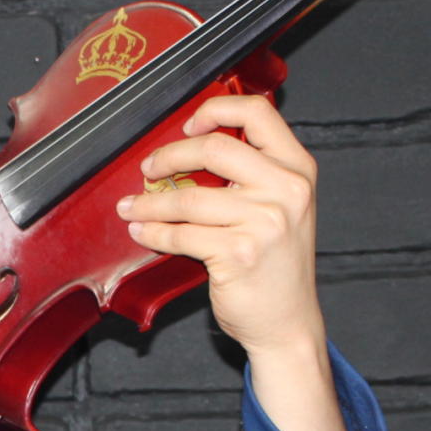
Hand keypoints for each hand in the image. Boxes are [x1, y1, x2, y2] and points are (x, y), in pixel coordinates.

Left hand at [117, 93, 350, 430]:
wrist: (288, 322)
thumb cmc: (276, 265)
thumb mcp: (281, 206)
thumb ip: (253, 173)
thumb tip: (190, 146)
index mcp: (297, 168)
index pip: (258, 112)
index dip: (216, 108)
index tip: (188, 123)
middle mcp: (286, 189)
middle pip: (215, 147)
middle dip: (170, 156)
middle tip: (148, 168)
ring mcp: (265, 220)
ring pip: (188, 198)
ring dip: (150, 202)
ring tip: (132, 207)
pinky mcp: (238, 252)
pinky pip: (181, 234)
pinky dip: (154, 232)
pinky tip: (142, 232)